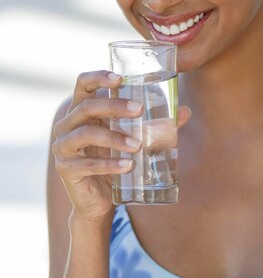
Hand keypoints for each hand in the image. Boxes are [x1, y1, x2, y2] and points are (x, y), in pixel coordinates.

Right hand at [52, 70, 190, 221]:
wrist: (99, 200)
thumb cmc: (115, 160)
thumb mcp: (134, 139)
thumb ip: (156, 125)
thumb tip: (184, 111)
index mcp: (81, 110)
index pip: (83, 83)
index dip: (98, 77)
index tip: (120, 78)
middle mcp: (67, 124)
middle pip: (87, 106)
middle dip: (114, 106)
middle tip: (140, 110)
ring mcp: (63, 147)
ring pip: (86, 134)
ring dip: (114, 138)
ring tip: (138, 145)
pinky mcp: (65, 169)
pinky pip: (87, 164)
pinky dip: (110, 164)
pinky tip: (129, 166)